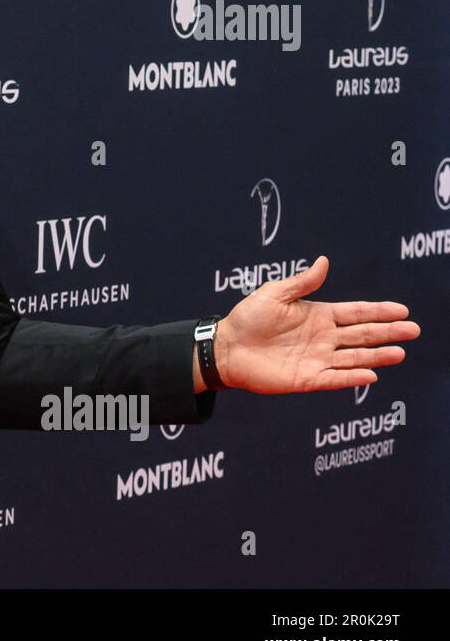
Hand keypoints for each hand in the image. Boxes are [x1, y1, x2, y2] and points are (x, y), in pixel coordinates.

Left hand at [217, 255, 419, 392]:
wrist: (226, 347)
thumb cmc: (246, 319)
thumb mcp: (273, 294)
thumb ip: (301, 282)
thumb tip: (324, 261)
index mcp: (318, 316)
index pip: (356, 313)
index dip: (379, 311)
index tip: (402, 310)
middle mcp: (323, 338)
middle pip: (362, 335)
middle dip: (388, 332)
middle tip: (414, 330)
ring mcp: (317, 359)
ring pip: (354, 358)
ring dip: (377, 356)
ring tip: (400, 353)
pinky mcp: (307, 379)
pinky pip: (334, 379)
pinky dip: (352, 378)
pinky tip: (371, 375)